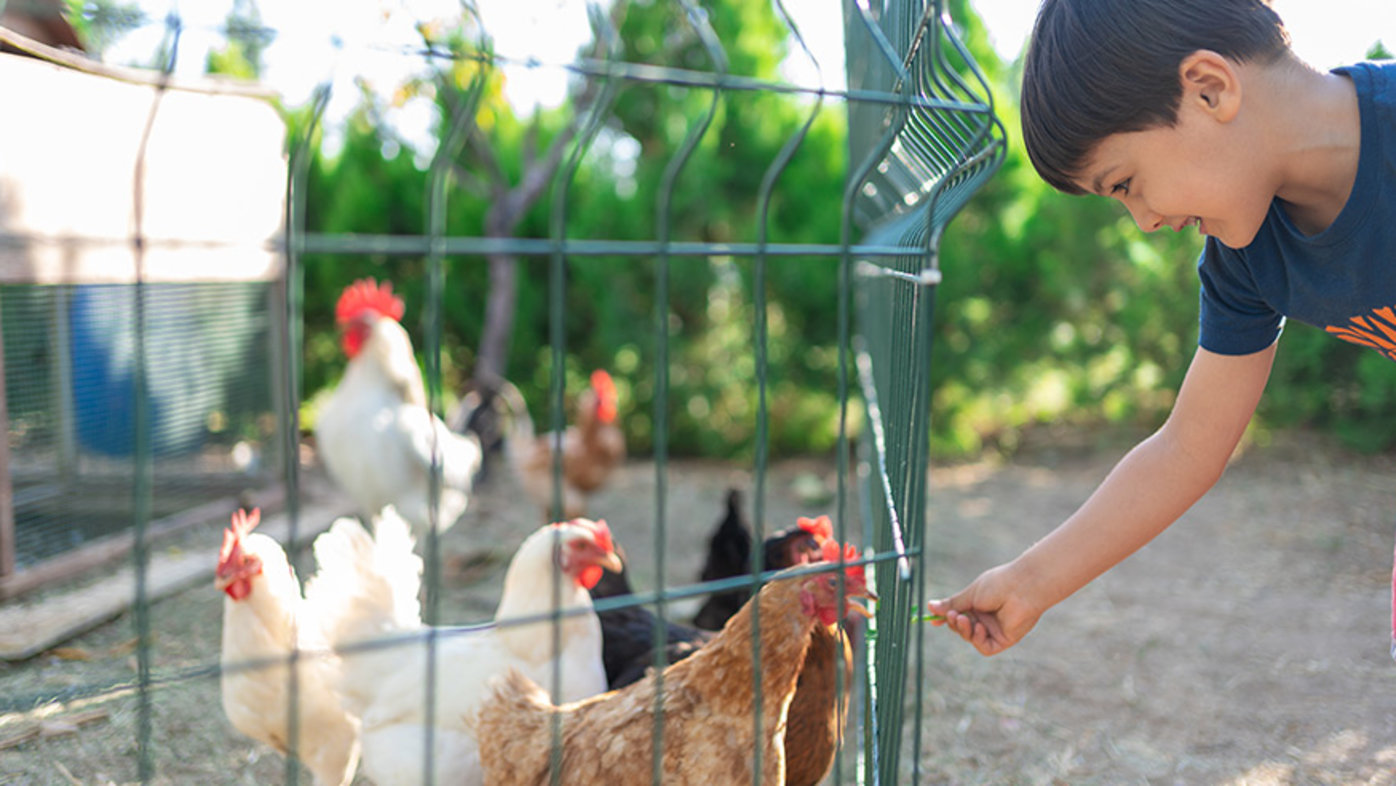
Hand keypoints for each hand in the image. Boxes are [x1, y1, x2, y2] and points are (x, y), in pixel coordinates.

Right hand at [926, 562, 1043, 655]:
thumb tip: (930, 607)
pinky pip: (984, 646)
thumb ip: (952, 604)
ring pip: (970, 637)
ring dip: (964, 630)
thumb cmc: (999, 585)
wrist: (1022, 588)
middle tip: (952, 615)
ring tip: (963, 619)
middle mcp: (986, 617)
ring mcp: (994, 629)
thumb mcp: (970, 594)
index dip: (945, 618)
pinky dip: (977, 639)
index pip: (958, 614)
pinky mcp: (1003, 639)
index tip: (932, 619)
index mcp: (978, 604)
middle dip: (953, 623)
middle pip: (962, 628)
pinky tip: (979, 628)